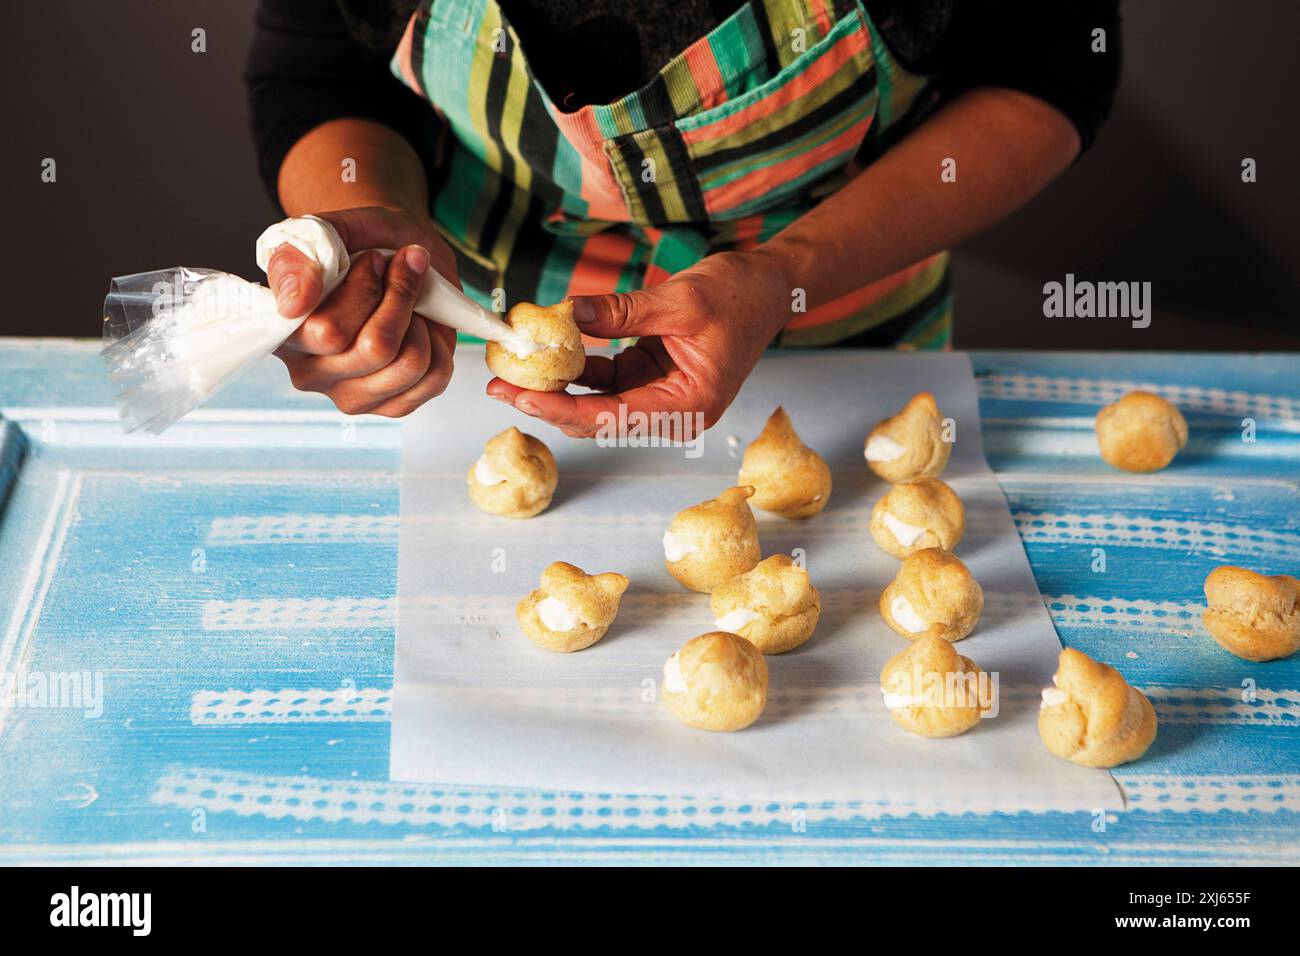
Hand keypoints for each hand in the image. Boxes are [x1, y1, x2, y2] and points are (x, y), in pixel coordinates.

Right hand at [264, 206, 459, 417]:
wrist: (395, 253)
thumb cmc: (360, 244)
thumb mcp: (326, 231)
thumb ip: (298, 257)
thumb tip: (292, 304)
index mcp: (284, 334)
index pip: (330, 331)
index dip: (365, 288)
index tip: (374, 258)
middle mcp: (310, 373)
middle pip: (376, 348)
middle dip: (400, 296)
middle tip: (400, 269)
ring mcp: (351, 395)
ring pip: (410, 363)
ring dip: (420, 319)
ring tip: (410, 299)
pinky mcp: (391, 406)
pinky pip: (435, 378)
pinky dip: (440, 343)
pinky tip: (421, 327)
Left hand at [486, 250, 792, 437]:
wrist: (770, 285)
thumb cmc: (739, 295)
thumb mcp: (678, 301)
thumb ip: (621, 312)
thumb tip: (566, 317)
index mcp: (688, 405)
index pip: (611, 417)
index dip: (560, 407)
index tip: (519, 394)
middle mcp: (673, 410)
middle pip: (598, 418)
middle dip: (547, 401)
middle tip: (498, 384)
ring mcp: (661, 394)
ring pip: (597, 401)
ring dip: (556, 385)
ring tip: (510, 370)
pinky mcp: (652, 375)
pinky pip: (606, 378)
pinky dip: (576, 366)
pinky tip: (545, 351)